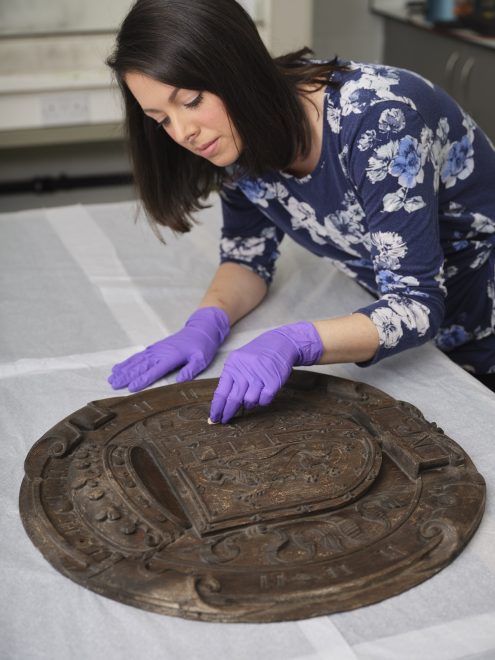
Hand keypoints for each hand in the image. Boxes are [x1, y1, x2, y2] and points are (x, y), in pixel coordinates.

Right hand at [108, 307, 229, 391]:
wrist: (200, 329)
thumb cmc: (202, 345)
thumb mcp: (201, 359)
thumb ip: (191, 369)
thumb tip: (180, 381)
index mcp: (171, 357)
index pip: (154, 371)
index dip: (142, 380)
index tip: (130, 388)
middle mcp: (160, 353)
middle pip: (140, 366)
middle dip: (126, 375)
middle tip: (113, 384)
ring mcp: (156, 349)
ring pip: (137, 361)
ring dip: (123, 369)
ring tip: (111, 377)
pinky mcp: (155, 348)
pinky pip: (139, 356)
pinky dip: (128, 361)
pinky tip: (119, 367)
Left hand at [210, 321, 322, 423]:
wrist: (280, 342)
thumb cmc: (258, 354)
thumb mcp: (240, 361)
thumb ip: (232, 378)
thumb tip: (222, 402)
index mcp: (233, 365)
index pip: (221, 392)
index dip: (217, 407)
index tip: (214, 417)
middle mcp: (245, 370)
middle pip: (233, 399)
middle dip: (228, 412)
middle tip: (225, 420)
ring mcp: (260, 376)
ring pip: (249, 401)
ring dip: (248, 405)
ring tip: (250, 400)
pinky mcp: (274, 381)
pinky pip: (264, 401)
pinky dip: (262, 402)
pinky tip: (262, 395)